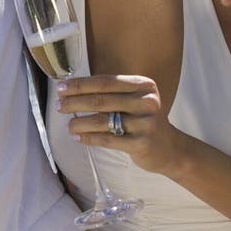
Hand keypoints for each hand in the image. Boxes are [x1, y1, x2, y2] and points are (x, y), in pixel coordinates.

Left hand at [58, 74, 183, 175]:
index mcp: (143, 85)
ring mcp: (145, 123)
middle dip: (75, 102)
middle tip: (59, 106)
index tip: (61, 87)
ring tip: (68, 125)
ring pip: (103, 121)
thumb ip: (111, 93)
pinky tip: (78, 138)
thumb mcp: (134, 101)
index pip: (105, 82)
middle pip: (102, 100)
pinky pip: (108, 140)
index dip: (80, 84)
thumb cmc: (143, 120)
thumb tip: (72, 89)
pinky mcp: (142, 144)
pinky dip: (89, 138)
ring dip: (80, 123)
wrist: (171, 148)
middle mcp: (146, 102)